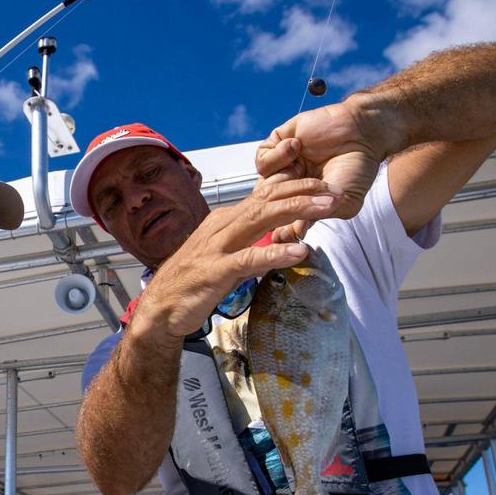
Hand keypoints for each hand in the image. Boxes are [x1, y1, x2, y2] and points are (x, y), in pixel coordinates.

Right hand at [133, 175, 340, 340]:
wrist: (160, 308)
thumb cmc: (192, 282)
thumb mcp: (225, 256)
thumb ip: (250, 244)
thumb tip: (280, 239)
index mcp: (224, 221)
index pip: (263, 196)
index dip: (295, 187)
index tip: (324, 185)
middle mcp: (222, 227)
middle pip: (267, 201)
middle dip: (303, 192)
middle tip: (335, 190)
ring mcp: (217, 248)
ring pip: (260, 220)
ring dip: (296, 211)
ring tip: (326, 208)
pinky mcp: (215, 271)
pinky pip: (249, 259)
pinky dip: (275, 253)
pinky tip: (299, 251)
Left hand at [256, 99, 394, 221]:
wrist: (363, 133)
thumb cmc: (357, 168)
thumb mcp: (342, 202)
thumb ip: (316, 217)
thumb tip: (290, 236)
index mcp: (302, 203)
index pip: (279, 223)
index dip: (281, 228)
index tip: (291, 227)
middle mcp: (288, 187)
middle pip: (268, 207)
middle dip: (283, 203)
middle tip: (301, 191)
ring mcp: (281, 167)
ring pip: (261, 186)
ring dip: (279, 180)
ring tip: (299, 169)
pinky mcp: (276, 145)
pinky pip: (261, 160)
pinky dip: (276, 156)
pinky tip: (296, 146)